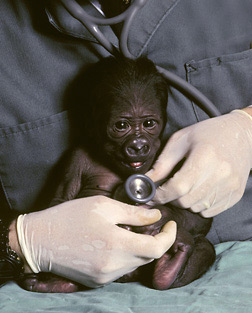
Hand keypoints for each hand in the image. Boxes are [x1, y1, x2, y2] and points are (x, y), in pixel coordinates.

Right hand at [16, 196, 175, 287]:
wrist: (39, 240)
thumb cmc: (70, 217)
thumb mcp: (103, 205)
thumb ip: (133, 213)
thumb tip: (155, 216)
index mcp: (117, 244)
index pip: (157, 248)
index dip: (169, 236)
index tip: (170, 223)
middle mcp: (114, 266)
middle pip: (148, 256)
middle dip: (154, 239)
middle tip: (148, 224)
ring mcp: (105, 277)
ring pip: (135, 263)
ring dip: (138, 248)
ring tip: (125, 231)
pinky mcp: (97, 282)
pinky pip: (121, 269)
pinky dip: (125, 256)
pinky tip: (112, 243)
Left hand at [146, 110, 251, 216]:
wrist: (242, 133)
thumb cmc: (208, 133)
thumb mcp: (180, 140)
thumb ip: (162, 164)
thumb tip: (145, 182)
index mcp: (205, 157)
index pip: (177, 187)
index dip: (160, 194)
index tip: (151, 194)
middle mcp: (221, 174)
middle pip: (185, 201)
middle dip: (170, 198)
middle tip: (167, 188)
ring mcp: (230, 186)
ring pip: (196, 208)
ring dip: (184, 202)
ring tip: (185, 186)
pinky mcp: (235, 195)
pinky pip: (209, 211)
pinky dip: (198, 205)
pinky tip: (198, 190)